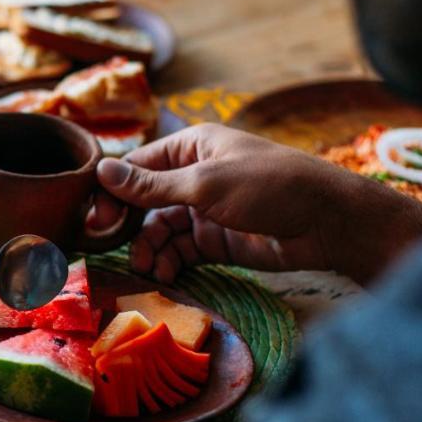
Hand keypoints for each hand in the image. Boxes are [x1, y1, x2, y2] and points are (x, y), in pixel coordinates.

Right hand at [89, 124, 421, 283]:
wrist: (327, 224)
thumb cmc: (270, 186)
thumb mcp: (206, 183)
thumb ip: (152, 185)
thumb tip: (102, 171)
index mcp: (191, 147)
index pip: (137, 166)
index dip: (112, 191)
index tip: (94, 218)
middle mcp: (193, 176)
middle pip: (144, 201)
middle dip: (127, 224)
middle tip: (110, 246)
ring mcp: (205, 210)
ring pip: (159, 230)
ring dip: (148, 248)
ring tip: (146, 266)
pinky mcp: (216, 240)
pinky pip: (180, 250)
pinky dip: (168, 261)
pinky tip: (163, 273)